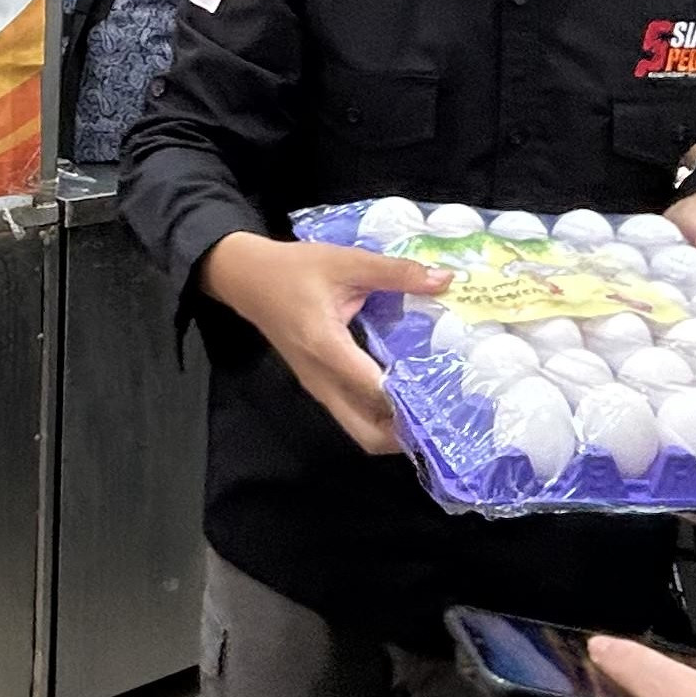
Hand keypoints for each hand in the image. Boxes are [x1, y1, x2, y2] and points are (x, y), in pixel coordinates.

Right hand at [199, 233, 448, 453]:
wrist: (247, 279)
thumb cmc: (294, 269)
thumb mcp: (347, 262)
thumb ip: (396, 272)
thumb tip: (445, 279)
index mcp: (327, 347)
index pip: (374, 389)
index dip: (411, 399)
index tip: (448, 397)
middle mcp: (322, 378)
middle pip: (367, 434)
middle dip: (405, 433)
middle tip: (441, 412)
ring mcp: (317, 387)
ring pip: (359, 429)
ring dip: (393, 426)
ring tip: (428, 405)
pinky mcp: (318, 385)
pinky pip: (352, 413)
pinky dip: (378, 413)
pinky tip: (403, 391)